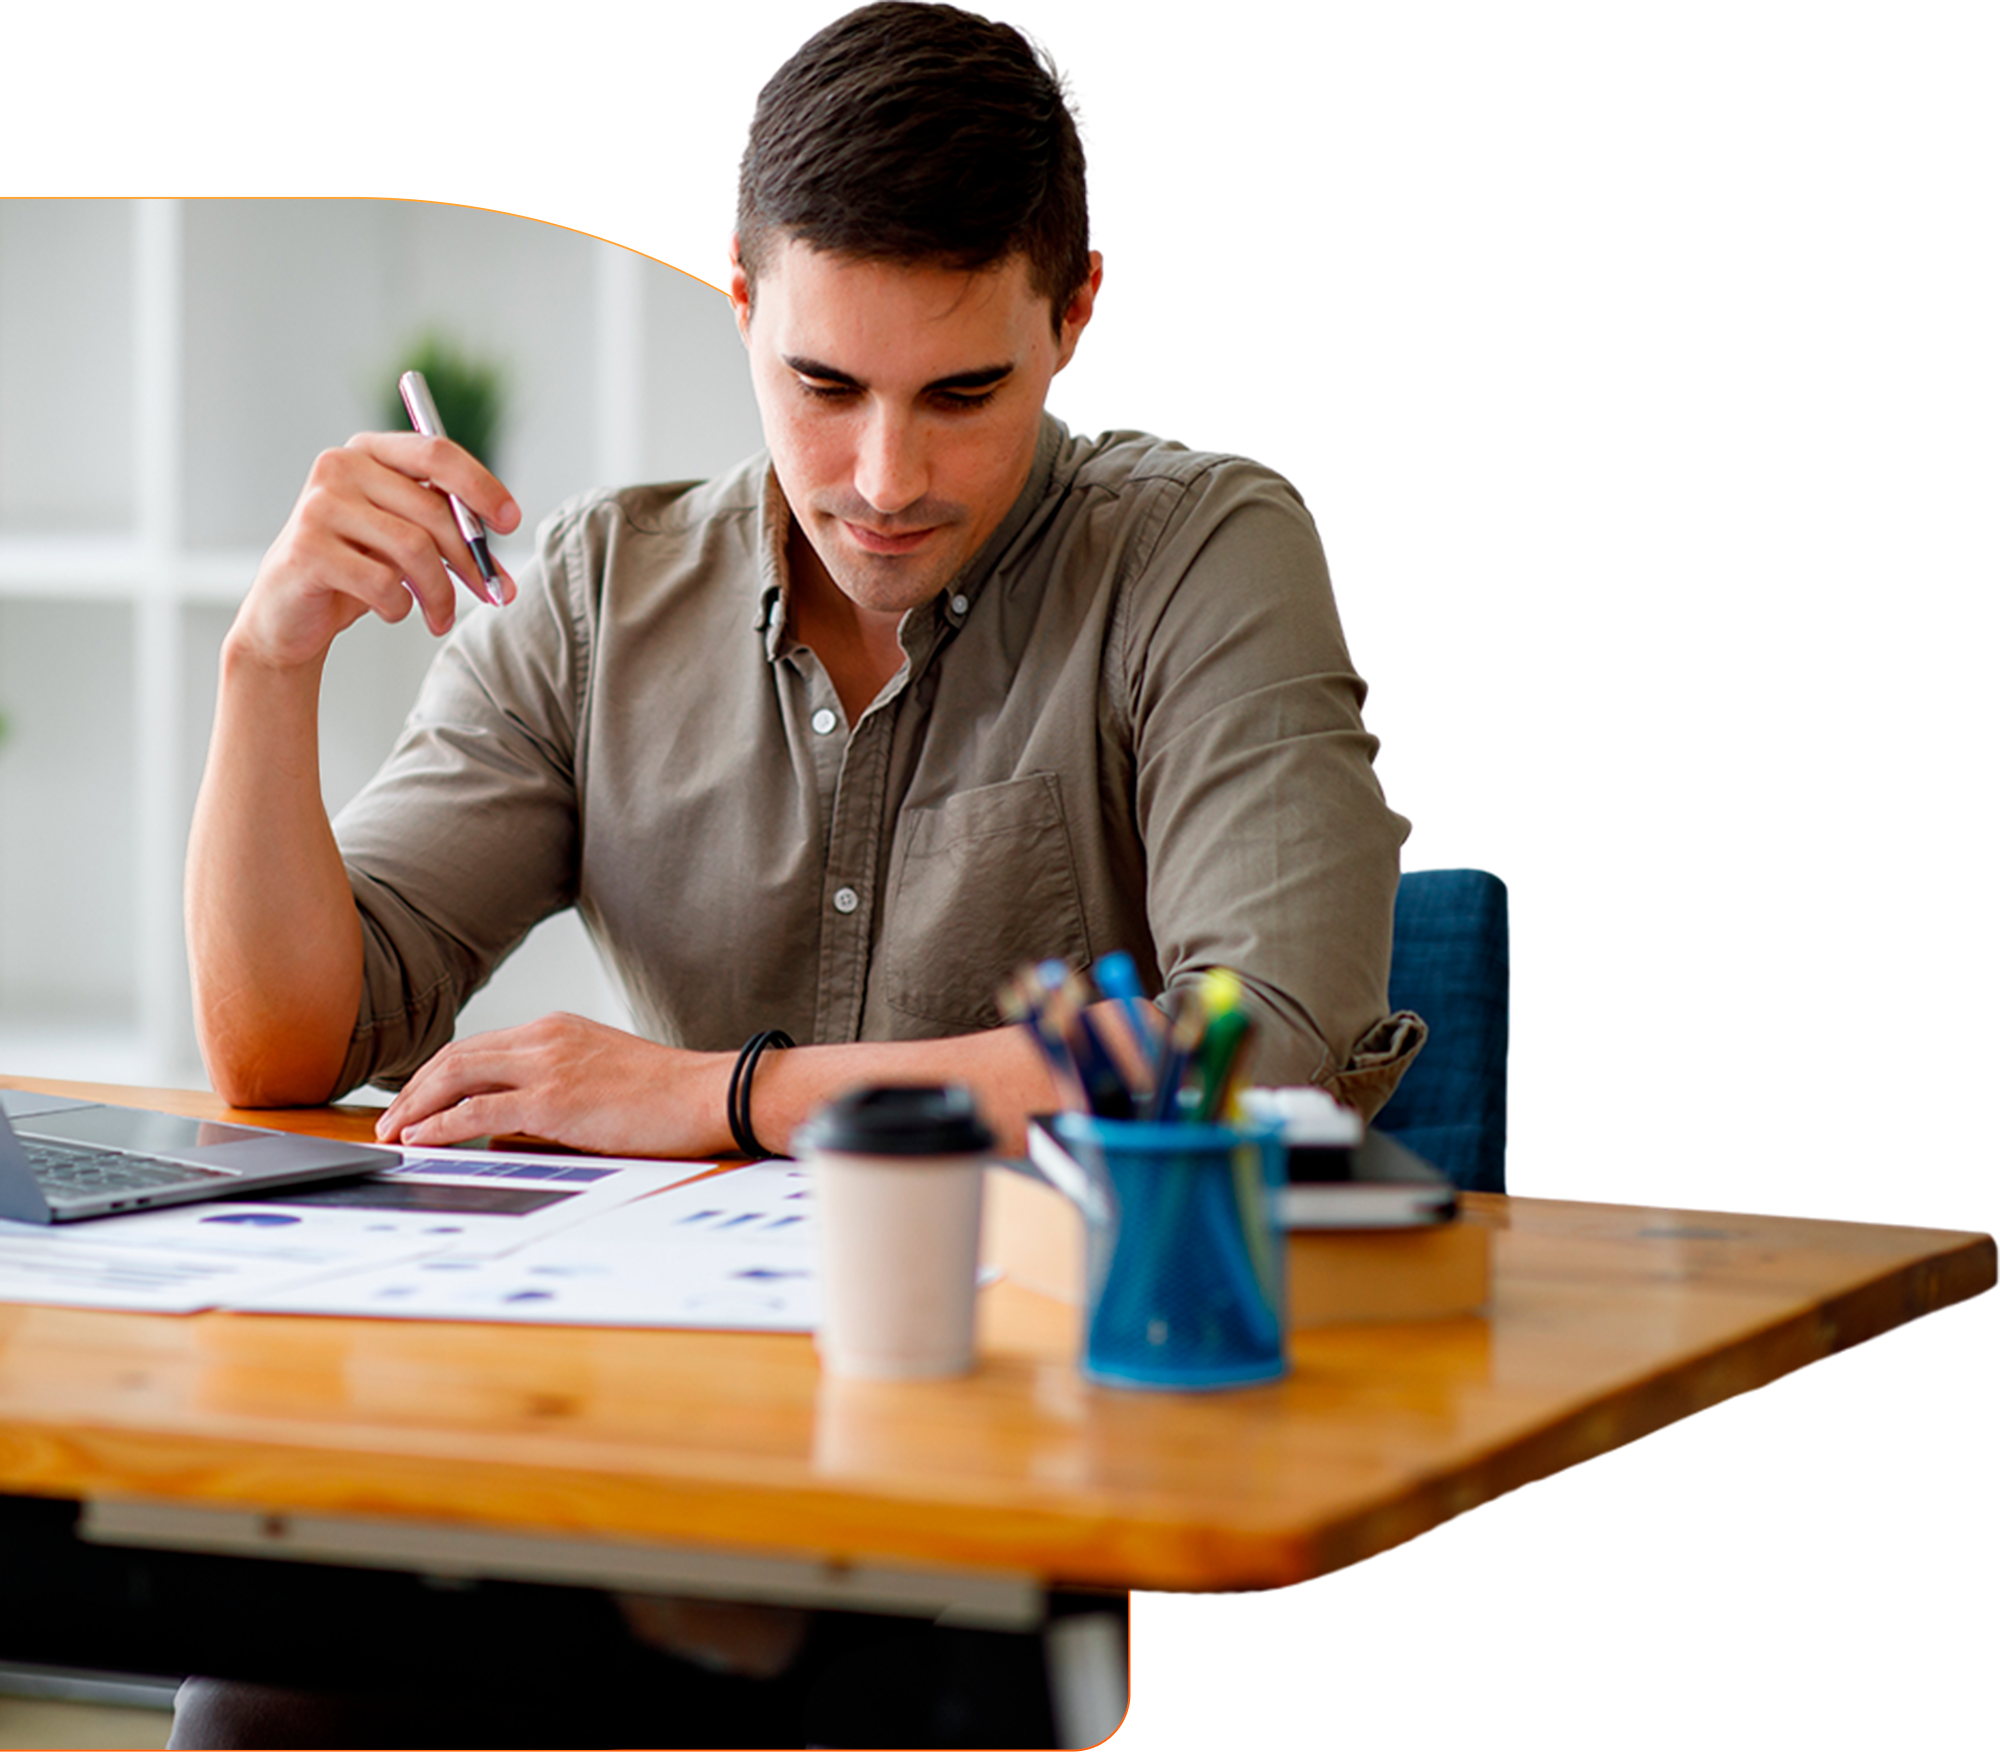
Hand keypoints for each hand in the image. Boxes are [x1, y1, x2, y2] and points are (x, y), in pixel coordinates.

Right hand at [230, 432, 522, 672]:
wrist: (289, 614)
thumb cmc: (358, 571)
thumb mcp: (405, 538)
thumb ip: (448, 529)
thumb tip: (502, 555)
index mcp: (369, 451)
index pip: (436, 452)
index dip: (481, 486)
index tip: (511, 521)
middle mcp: (339, 466)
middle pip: (433, 509)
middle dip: (472, 559)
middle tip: (495, 594)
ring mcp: (318, 506)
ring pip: (414, 549)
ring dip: (440, 594)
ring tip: (440, 617)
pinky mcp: (306, 550)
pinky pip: (383, 583)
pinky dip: (400, 606)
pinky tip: (391, 610)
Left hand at [373, 1012, 733, 1157]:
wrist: (708, 1094)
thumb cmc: (667, 1096)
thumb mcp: (600, 1078)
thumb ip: (552, 1089)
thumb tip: (507, 1125)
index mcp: (556, 1029)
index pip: (477, 1047)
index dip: (436, 1076)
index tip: (413, 1102)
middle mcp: (545, 1038)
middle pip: (456, 1056)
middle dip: (414, 1090)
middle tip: (389, 1121)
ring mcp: (547, 1065)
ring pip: (457, 1075)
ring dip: (416, 1106)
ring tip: (394, 1133)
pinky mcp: (554, 1099)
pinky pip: (477, 1109)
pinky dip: (440, 1123)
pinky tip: (421, 1138)